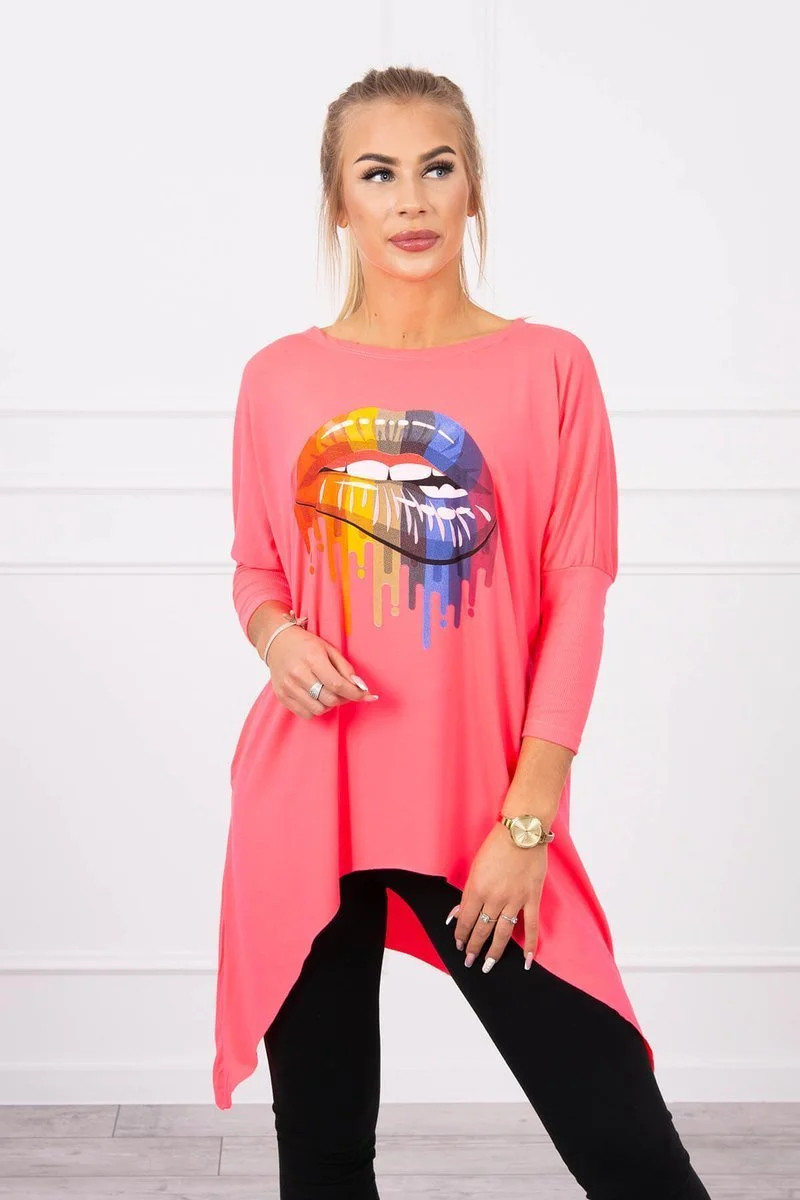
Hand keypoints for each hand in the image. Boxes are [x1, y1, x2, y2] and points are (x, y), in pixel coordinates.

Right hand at [265, 624, 378, 718]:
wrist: (277, 642)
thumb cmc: (306, 645)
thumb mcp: (329, 649)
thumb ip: (346, 668)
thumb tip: (361, 687)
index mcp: (312, 658)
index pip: (338, 684)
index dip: (355, 693)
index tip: (366, 695)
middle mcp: (298, 673)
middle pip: (329, 699)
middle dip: (343, 698)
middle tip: (345, 691)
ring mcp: (288, 687)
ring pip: (319, 709)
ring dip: (329, 704)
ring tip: (328, 692)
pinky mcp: (282, 696)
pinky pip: (306, 714)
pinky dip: (315, 708)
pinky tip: (315, 696)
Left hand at [449, 821, 547, 971]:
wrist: (522, 833)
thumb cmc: (496, 846)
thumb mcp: (476, 867)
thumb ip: (469, 892)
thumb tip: (458, 912)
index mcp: (477, 888)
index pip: (465, 919)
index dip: (461, 934)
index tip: (458, 944)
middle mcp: (494, 898)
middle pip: (482, 929)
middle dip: (473, 947)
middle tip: (469, 960)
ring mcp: (515, 900)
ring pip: (502, 933)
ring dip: (494, 951)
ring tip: (487, 965)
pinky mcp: (532, 898)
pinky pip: (531, 926)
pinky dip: (529, 944)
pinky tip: (526, 960)